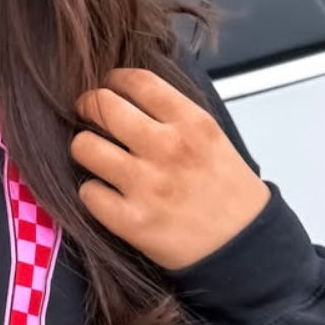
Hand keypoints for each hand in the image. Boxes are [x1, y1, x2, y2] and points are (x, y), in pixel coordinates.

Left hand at [71, 67, 270, 271]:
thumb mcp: (212, 138)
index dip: (113, 79)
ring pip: (84, 147)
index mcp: (191, 123)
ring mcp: (146, 185)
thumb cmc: (225, 191)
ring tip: (93, 155)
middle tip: (86, 114)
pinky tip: (104, 193)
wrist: (241, 245)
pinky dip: (91, 191)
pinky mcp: (130, 220)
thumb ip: (174, 116)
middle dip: (87, 107)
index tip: (107, 85)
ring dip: (83, 148)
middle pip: (102, 107)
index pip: (137, 82)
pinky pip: (87, 192)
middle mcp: (167, 148)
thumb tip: (129, 97)